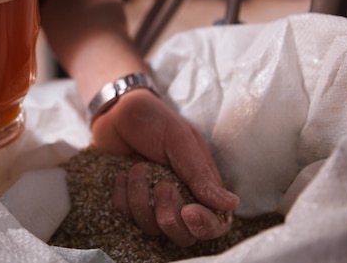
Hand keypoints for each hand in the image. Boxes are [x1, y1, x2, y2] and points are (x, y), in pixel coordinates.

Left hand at [91, 89, 238, 245]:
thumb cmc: (154, 119)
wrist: (116, 109)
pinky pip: (126, 216)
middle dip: (169, 216)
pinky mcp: (128, 201)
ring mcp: (152, 202)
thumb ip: (200, 173)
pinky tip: (121, 174)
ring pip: (151, 227)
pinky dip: (122, 196)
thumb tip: (231, 204)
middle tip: (161, 187)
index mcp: (201, 183)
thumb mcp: (179, 139)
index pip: (215, 222)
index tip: (189, 212)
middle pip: (183, 236)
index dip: (205, 226)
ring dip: (141, 199)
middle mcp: (180, 198)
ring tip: (137, 168)